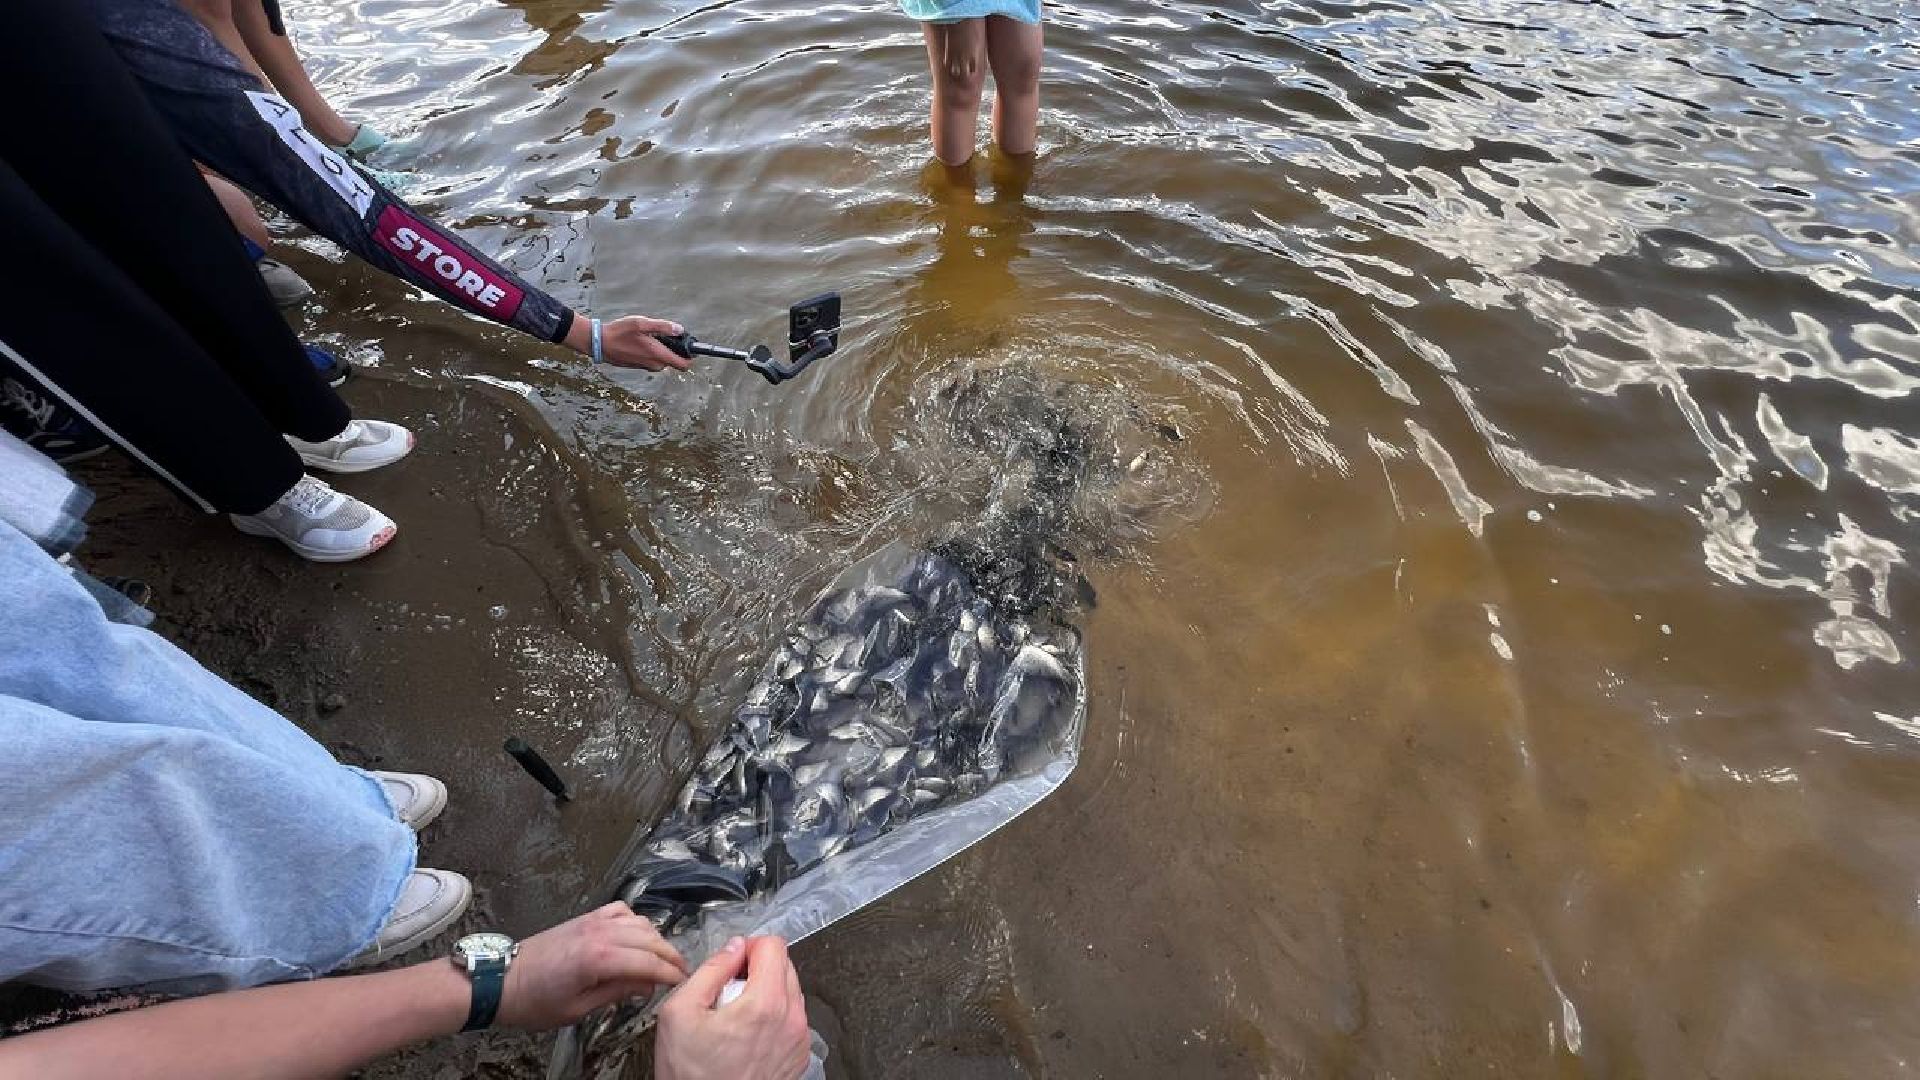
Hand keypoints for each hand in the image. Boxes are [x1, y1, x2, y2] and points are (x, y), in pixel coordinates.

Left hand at [493, 902, 688, 1029]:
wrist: (502, 980)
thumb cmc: (535, 1001)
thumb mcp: (579, 1008)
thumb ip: (617, 992)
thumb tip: (647, 985)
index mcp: (598, 958)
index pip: (648, 962)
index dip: (669, 974)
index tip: (681, 983)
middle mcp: (599, 933)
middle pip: (650, 939)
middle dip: (670, 956)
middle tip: (680, 972)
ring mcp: (593, 921)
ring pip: (640, 922)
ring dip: (656, 939)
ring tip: (662, 959)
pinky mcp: (586, 918)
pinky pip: (622, 911)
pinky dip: (636, 922)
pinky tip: (637, 937)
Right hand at [600, 316, 690, 371]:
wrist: (599, 343)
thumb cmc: (620, 332)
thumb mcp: (642, 324)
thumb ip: (663, 327)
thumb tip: (680, 330)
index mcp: (658, 355)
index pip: (683, 365)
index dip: (690, 356)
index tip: (688, 346)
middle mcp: (654, 364)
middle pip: (673, 360)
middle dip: (673, 348)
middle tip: (662, 334)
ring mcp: (645, 366)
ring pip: (662, 359)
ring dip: (660, 348)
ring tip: (647, 335)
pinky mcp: (638, 365)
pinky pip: (652, 359)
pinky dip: (651, 351)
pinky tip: (640, 340)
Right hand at [655, 936, 811, 1079]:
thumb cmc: (692, 1075)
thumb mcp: (680, 1012)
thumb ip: (710, 970)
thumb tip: (732, 948)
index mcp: (765, 1004)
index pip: (773, 946)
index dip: (748, 947)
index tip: (733, 962)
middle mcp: (790, 1020)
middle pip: (785, 966)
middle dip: (757, 969)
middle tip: (728, 992)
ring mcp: (798, 1040)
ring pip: (790, 992)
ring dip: (766, 993)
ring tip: (736, 1017)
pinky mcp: (798, 1055)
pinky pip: (792, 1019)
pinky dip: (774, 1017)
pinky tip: (747, 1035)